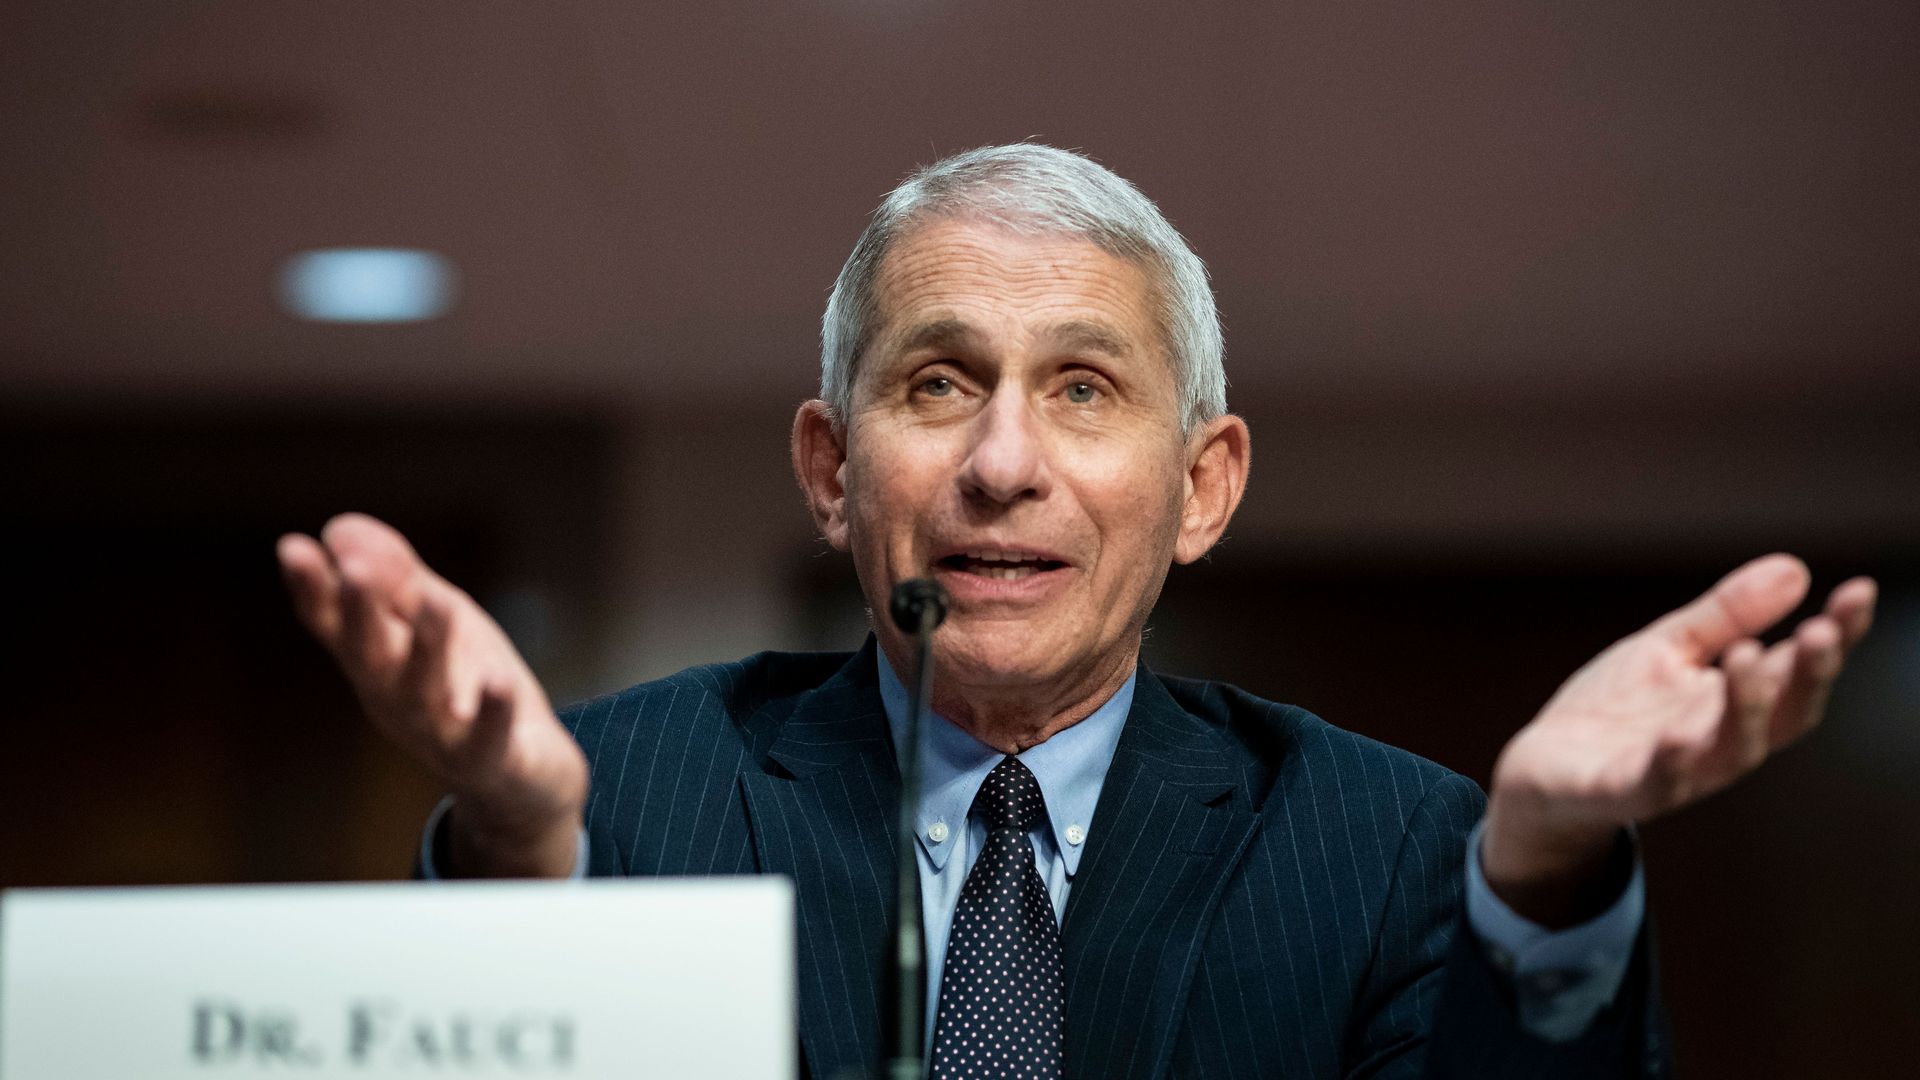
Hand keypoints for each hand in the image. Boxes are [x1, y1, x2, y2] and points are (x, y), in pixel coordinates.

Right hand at [277, 513, 588, 877]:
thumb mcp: (436, 621)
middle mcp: (398, 700)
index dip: (314, 590)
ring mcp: (442, 735)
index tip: (292, 548)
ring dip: (430, 650)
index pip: (336, 624)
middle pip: (372, 657)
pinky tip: (499, 684)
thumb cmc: (469, 686)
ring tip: (438, 602)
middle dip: (361, 616)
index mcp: (379, 662)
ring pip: (427, 695)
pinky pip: (488, 741)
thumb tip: (339, 528)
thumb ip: (395, 578)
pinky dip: (493, 714)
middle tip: (355, 572)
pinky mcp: (492, 761)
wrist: (526, 775)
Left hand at [1483, 554, 1876, 925]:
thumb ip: (1727, 616)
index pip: (1799, 669)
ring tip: (1749, 656)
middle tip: (1822, 631)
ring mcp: (1677, 770)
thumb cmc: (1616, 711)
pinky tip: (1674, 737)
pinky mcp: (1626, 791)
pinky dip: (1670, 763)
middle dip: (1808, 675)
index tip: (1859, 591)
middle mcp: (1719, 739)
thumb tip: (1797, 569)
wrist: (1542, 770)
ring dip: (1746, 707)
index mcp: (1735, 702)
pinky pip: (1656, 783)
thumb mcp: (1669, 649)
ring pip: (1731, 749)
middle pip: (1784, 714)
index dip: (1836, 636)